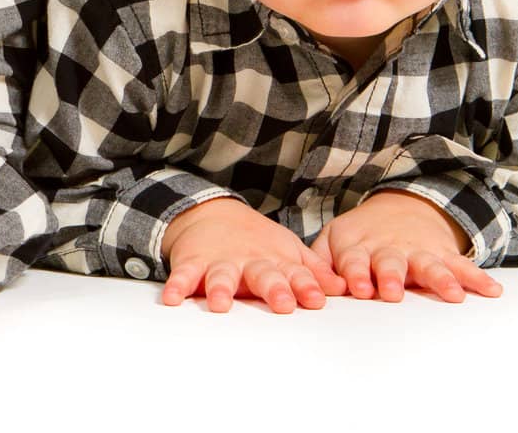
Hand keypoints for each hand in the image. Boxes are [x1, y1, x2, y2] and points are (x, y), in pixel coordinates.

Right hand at [160, 197, 344, 313]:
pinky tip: (173, 298)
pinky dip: (177, 285)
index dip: (306, 286)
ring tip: (220, 304)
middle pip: (263, 274)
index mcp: (276, 261)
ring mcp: (221, 261)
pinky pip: (184, 274)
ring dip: (220, 288)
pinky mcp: (193, 262)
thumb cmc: (257, 241)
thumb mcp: (288, 251)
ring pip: (222, 275)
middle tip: (282, 303)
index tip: (315, 300)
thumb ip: (314, 272)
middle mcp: (250, 261)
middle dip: (273, 288)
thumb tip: (344, 288)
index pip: (296, 274)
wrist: (211, 213)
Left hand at [311, 190, 502, 302]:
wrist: (401, 206)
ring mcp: (418, 251)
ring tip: (453, 295)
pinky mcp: (443, 254)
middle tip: (393, 293)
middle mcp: (391, 249)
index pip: (355, 261)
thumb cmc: (361, 234)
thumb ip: (321, 262)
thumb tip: (314, 287)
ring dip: (440, 280)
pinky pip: (463, 266)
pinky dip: (478, 277)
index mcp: (359, 247)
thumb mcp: (334, 239)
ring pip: (430, 265)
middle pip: (391, 263)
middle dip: (392, 277)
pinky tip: (492, 290)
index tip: (357, 288)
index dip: (356, 274)